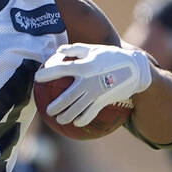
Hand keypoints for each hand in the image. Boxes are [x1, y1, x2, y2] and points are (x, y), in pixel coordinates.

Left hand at [35, 43, 151, 127]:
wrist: (135, 68)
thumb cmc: (111, 56)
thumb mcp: (94, 49)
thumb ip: (76, 49)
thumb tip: (58, 51)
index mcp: (84, 66)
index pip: (61, 69)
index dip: (47, 74)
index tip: (36, 78)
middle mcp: (88, 81)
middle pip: (66, 97)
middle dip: (55, 106)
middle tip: (47, 111)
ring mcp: (96, 93)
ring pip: (77, 109)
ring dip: (66, 116)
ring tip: (58, 119)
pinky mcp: (103, 101)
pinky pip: (90, 114)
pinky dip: (83, 120)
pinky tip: (76, 123)